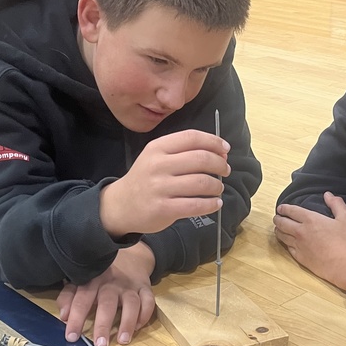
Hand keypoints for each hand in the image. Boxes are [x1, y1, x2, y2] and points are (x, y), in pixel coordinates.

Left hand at [57, 242, 155, 345]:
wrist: (129, 255)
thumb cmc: (100, 274)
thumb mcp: (81, 280)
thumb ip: (69, 296)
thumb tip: (63, 316)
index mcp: (92, 280)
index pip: (82, 299)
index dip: (76, 318)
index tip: (72, 337)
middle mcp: (112, 282)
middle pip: (107, 303)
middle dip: (103, 324)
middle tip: (100, 344)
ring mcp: (130, 285)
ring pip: (131, 303)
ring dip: (127, 322)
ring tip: (123, 340)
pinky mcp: (145, 287)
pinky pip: (149, 301)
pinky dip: (145, 314)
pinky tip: (138, 327)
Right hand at [99, 130, 229, 237]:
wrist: (120, 205)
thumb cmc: (145, 180)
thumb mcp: (156, 158)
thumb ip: (184, 153)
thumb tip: (221, 153)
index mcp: (157, 148)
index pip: (192, 137)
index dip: (214, 142)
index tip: (226, 149)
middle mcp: (158, 165)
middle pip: (201, 159)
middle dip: (220, 164)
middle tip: (225, 170)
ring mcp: (159, 187)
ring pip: (201, 182)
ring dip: (216, 186)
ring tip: (218, 188)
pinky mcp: (163, 208)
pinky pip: (195, 205)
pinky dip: (211, 204)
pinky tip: (215, 204)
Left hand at [274, 192, 345, 291]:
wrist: (344, 265)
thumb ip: (336, 204)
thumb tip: (328, 195)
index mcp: (311, 219)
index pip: (291, 211)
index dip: (284, 208)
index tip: (280, 208)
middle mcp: (301, 231)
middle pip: (282, 223)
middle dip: (277, 219)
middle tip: (276, 218)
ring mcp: (298, 245)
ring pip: (282, 236)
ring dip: (278, 231)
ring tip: (278, 229)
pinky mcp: (300, 258)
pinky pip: (287, 249)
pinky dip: (284, 244)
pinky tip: (286, 243)